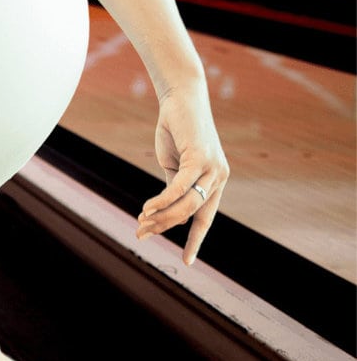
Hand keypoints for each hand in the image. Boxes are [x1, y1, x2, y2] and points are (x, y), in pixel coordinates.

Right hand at [138, 84, 228, 264]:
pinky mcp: (199, 158)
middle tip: (140, 233)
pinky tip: (147, 208)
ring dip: (161, 216)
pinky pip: (180, 187)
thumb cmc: (177, 131)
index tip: (186, 262)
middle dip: (164, 226)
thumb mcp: (175, 165)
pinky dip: (162, 200)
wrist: (180, 99)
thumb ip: (175, 188)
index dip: (195, 240)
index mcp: (215, 180)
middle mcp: (219, 177)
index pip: (205, 217)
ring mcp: (212, 167)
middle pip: (191, 213)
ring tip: (141, 221)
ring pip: (186, 204)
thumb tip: (167, 215)